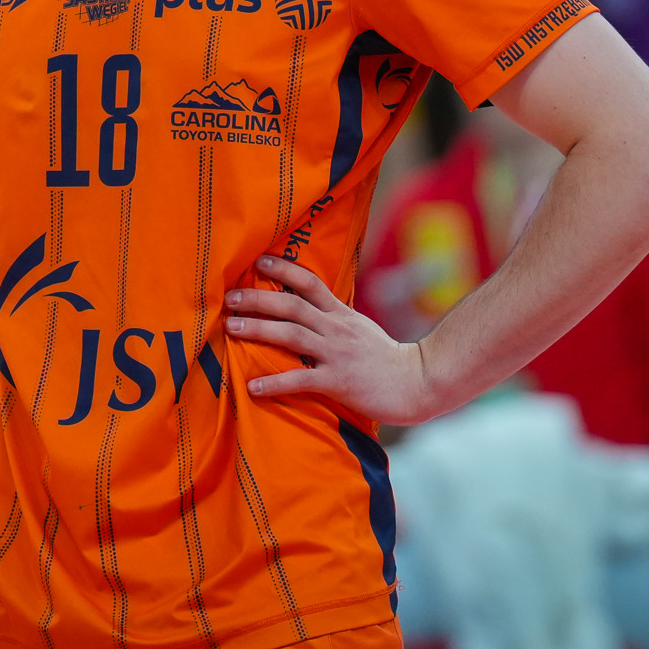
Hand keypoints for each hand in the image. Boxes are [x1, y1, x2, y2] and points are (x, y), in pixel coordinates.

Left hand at [228, 255, 431, 424]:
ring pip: (292, 335)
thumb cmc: (386, 359)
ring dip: (259, 329)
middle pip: (292, 306)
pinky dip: (274, 383)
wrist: (418, 382)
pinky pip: (300, 379)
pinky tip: (252, 387)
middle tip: (229, 298)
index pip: (310, 283)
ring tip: (231, 328)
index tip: (259, 261)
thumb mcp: (360, 329)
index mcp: (341, 314)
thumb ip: (334, 319)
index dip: (284, 270)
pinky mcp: (338, 381)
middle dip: (258, 299)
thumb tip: (305, 310)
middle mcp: (336, 329)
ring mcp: (337, 354)